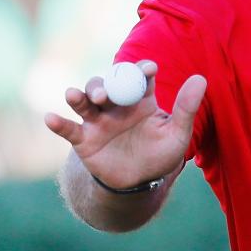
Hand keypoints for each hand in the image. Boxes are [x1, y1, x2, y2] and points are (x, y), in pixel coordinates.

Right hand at [44, 60, 205, 188]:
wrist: (139, 182)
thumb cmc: (161, 153)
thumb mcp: (177, 133)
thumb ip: (185, 108)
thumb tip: (201, 78)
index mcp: (141, 99)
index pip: (139, 78)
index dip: (142, 70)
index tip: (149, 68)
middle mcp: (117, 105)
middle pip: (107, 86)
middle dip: (104, 86)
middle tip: (107, 94)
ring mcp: (98, 121)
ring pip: (85, 102)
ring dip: (79, 97)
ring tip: (73, 95)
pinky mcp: (84, 140)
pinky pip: (69, 129)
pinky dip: (58, 123)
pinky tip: (49, 118)